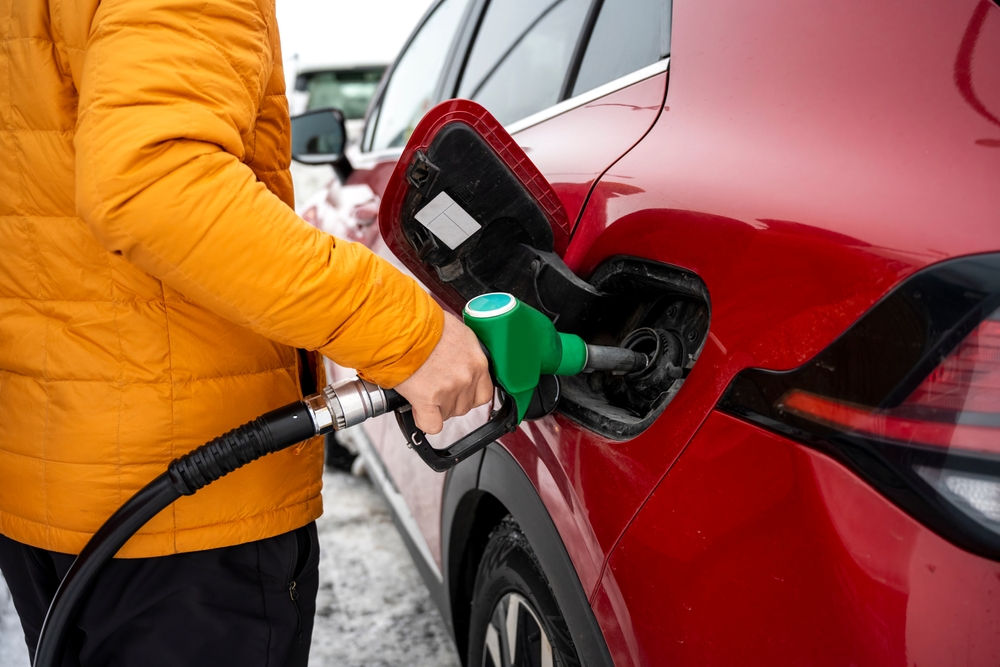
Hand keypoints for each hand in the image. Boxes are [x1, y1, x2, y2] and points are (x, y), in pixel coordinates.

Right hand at [393, 312, 493, 434]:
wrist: (402, 326)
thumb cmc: (424, 324)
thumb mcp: (457, 332)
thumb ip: (465, 353)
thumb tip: (462, 362)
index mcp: (477, 362)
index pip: (484, 393)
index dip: (468, 394)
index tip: (458, 390)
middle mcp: (467, 378)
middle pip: (465, 406)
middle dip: (450, 400)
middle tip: (435, 385)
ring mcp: (449, 390)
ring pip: (447, 414)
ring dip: (436, 407)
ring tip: (423, 388)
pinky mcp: (428, 400)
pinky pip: (432, 425)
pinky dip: (425, 420)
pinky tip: (419, 408)